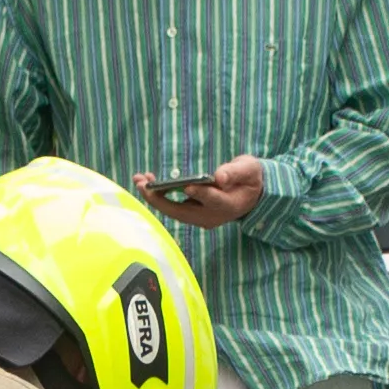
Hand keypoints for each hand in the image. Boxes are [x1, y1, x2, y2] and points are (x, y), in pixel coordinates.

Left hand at [144, 155, 265, 228]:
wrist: (250, 194)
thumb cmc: (248, 177)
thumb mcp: (248, 169)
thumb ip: (235, 172)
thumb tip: (220, 177)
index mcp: (229, 205)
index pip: (213, 201)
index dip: (201, 194)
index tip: (187, 186)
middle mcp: (211, 217)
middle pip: (183, 211)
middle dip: (160, 197)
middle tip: (142, 182)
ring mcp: (200, 218)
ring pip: (173, 211)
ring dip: (154, 197)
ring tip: (139, 179)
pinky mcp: (192, 215)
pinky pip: (172, 208)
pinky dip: (158, 196)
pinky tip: (147, 182)